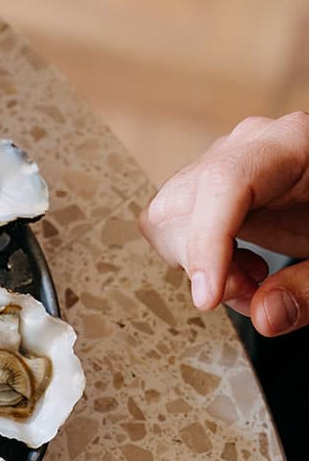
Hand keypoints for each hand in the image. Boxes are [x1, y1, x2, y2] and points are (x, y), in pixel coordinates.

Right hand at [138, 110, 308, 334]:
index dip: (208, 242)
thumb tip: (265, 316)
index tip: (209, 298)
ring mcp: (226, 163)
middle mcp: (249, 146)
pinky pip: (174, 224)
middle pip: (180, 202)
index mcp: (293, 144)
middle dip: (201, 260)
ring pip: (167, 216)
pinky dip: (197, 259)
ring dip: (197, 263)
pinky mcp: (213, 189)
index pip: (224, 182)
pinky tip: (241, 268)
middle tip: (250, 292)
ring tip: (251, 281)